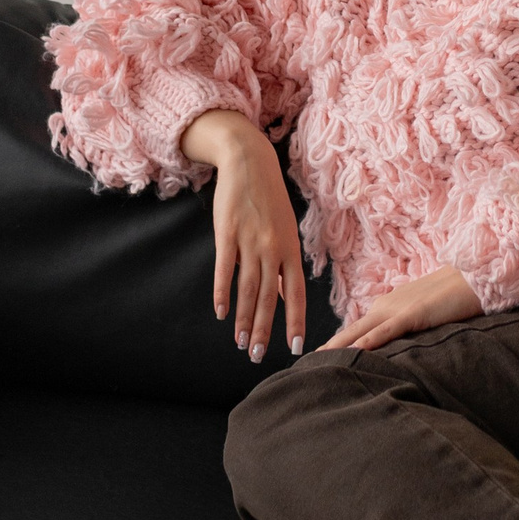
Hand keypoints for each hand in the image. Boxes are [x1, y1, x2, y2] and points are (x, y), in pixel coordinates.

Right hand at [182, 110, 307, 363]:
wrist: (249, 163)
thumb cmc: (269, 201)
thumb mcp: (285, 230)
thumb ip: (284, 263)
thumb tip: (285, 295)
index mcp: (290, 249)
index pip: (297, 293)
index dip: (296, 321)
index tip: (296, 348)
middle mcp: (273, 248)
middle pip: (270, 297)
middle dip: (265, 330)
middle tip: (259, 356)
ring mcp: (250, 241)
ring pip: (248, 289)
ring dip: (244, 319)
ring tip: (241, 343)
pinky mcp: (227, 233)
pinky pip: (224, 270)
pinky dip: (222, 293)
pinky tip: (221, 313)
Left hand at [327, 264, 480, 353]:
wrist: (473, 275)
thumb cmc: (450, 296)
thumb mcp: (422, 314)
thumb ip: (406, 327)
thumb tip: (393, 348)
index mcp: (387, 306)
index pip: (356, 329)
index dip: (337, 344)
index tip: (318, 358)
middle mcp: (385, 306)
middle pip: (350, 330)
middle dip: (327, 347)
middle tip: (305, 364)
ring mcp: (398, 309)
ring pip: (361, 330)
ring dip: (339, 346)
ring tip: (318, 361)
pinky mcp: (414, 314)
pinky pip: (388, 329)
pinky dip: (371, 340)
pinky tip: (357, 350)